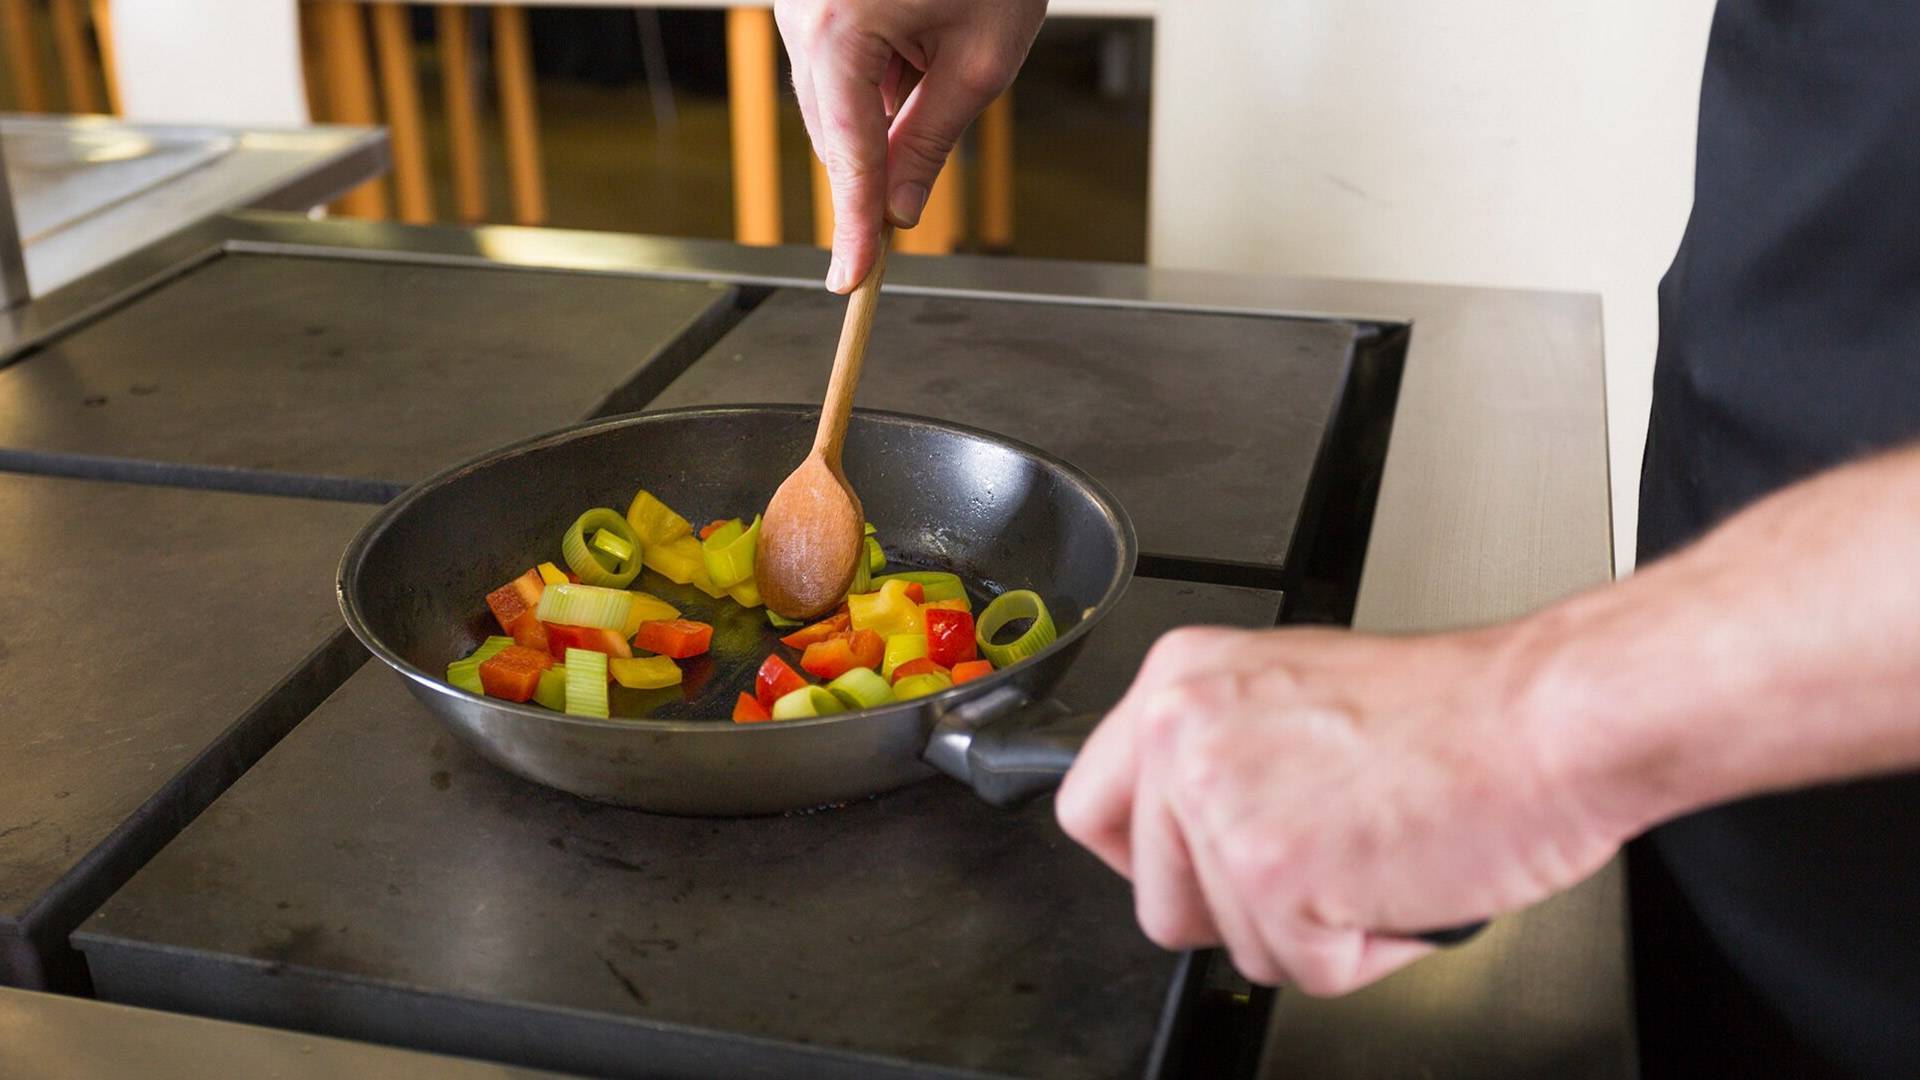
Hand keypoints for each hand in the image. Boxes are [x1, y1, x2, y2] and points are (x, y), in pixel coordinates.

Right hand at [775, 0, 1045, 290]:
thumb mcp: (983, 56)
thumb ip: (932, 139)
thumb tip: (901, 208)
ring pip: (832, 104)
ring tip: (942, 52)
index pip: (848, 154)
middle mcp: (801, 13)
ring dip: (882, 116)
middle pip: (832, 134)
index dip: (854, 224)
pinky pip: (834, 66)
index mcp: (839, 28)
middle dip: (877, 167)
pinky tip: (919, 43)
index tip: (853, 279)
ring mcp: (796, 2)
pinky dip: (876, 81)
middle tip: (916, 198)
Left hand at [1056, 623, 1628, 994]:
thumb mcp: (1291, 689)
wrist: (1546, 720)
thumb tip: (1180, 822)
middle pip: (1157, 898)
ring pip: (1228, 942)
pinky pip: (1299, 970)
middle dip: (1239, 907)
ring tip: (1371, 854)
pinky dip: (1361, 951)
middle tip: (1319, 862)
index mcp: (1180, 680)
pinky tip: (1396, 883)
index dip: (1145, 859)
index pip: (1090, 805)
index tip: (1191, 866)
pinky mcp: (1275, 876)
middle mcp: (1183, 733)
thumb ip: (1218, 747)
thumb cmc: (1454, 711)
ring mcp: (1223, 805)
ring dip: (1309, 926)